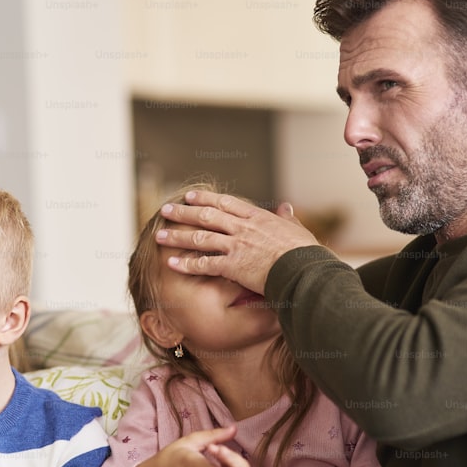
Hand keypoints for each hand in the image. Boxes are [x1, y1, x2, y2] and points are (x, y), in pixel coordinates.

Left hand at [157, 190, 317, 293]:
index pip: (226, 204)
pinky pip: (204, 264)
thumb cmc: (306, 254)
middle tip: (165, 210)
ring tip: (159, 235)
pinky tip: (171, 263)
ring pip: (200, 238)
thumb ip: (287, 219)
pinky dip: (186, 264)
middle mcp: (243, 228)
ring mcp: (236, 246)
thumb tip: (286, 207)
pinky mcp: (233, 266)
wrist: (305, 270)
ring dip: (178, 236)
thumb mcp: (298, 230)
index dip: (206, 199)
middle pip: (207, 216)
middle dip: (184, 212)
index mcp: (258, 218)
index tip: (191, 196)